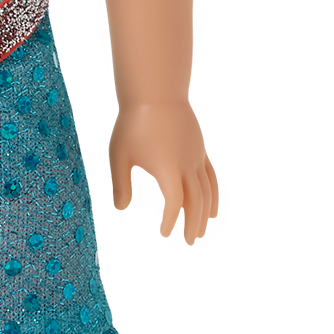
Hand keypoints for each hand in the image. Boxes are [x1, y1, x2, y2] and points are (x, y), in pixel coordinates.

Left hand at [108, 102, 219, 244]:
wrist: (155, 92)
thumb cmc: (133, 123)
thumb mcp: (119, 155)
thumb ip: (120, 184)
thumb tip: (121, 209)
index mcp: (167, 169)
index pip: (175, 203)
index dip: (171, 220)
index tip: (164, 232)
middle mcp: (187, 165)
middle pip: (196, 201)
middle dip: (193, 224)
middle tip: (189, 241)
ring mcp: (197, 156)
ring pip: (208, 191)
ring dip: (206, 213)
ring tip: (202, 230)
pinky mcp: (200, 149)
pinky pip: (212, 177)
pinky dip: (214, 194)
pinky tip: (212, 206)